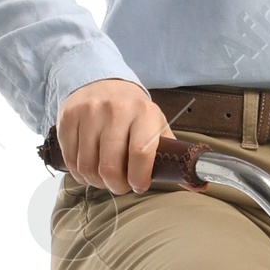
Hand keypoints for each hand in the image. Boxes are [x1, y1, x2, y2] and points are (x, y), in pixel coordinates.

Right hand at [55, 77, 167, 192]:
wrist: (103, 83)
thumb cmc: (134, 114)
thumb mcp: (157, 128)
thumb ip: (174, 157)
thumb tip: (200, 185)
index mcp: (144, 113)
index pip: (141, 153)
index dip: (139, 178)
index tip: (139, 186)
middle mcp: (115, 110)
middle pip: (110, 166)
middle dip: (116, 185)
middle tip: (120, 186)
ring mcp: (89, 112)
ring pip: (87, 166)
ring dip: (96, 182)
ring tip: (104, 178)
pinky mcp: (69, 117)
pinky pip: (70, 159)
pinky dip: (79, 173)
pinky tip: (88, 169)